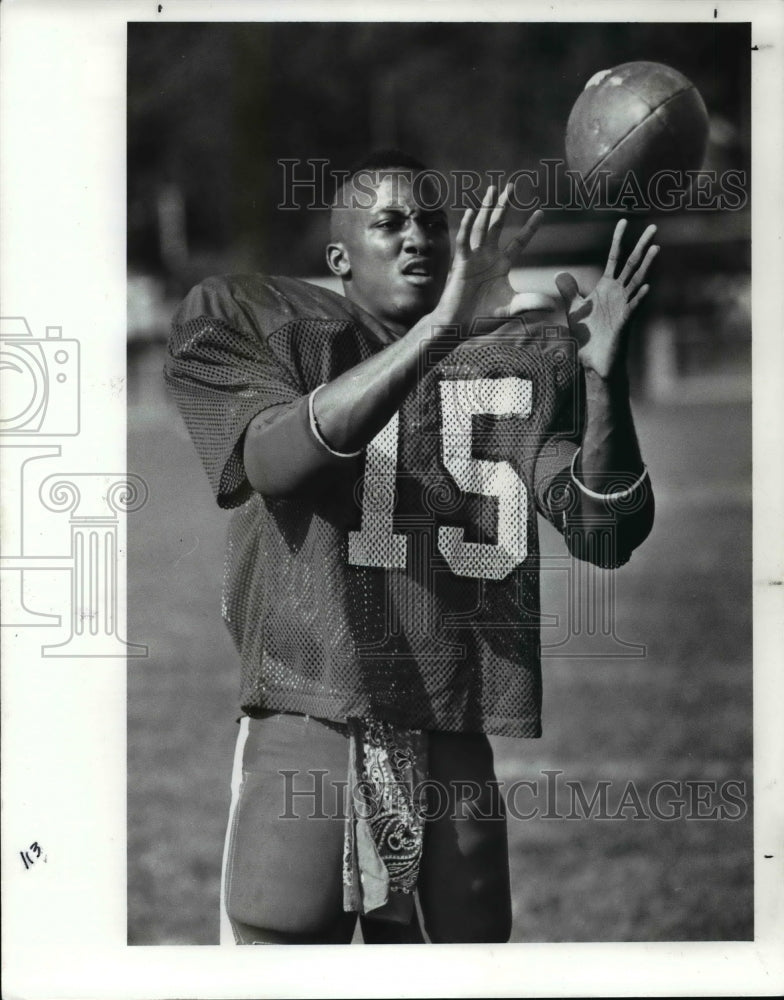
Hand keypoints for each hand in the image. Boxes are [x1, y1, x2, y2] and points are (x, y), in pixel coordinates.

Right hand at [437, 185, 556, 331]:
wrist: (458, 326)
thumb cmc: (481, 319)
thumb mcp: (511, 309)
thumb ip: (530, 304)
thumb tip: (552, 306)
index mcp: (500, 265)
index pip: (518, 241)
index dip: (529, 227)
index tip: (541, 212)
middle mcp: (487, 257)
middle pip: (497, 225)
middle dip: (504, 205)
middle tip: (511, 185)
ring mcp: (473, 258)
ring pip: (481, 227)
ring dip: (486, 208)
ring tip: (492, 188)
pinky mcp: (461, 264)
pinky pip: (464, 242)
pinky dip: (467, 226)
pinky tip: (472, 211)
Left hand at [555, 220, 658, 379]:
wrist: (593, 362)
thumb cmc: (587, 337)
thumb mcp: (574, 310)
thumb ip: (569, 291)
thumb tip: (559, 273)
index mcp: (606, 288)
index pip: (614, 258)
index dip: (618, 240)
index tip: (623, 221)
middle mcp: (618, 294)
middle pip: (631, 264)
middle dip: (641, 246)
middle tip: (654, 227)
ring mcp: (623, 306)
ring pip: (637, 281)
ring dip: (646, 265)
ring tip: (656, 247)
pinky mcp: (624, 322)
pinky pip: (633, 306)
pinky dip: (639, 296)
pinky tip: (646, 286)